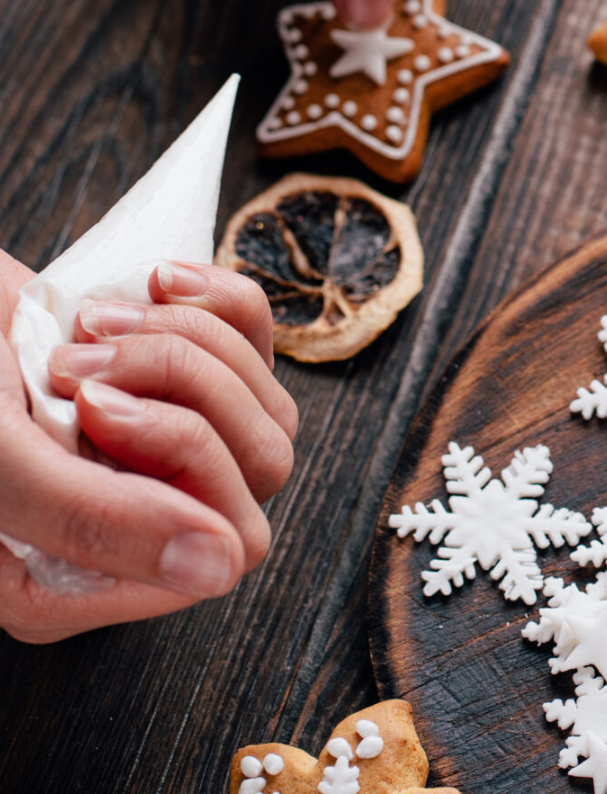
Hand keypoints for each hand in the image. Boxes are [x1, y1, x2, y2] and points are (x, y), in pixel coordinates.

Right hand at [0, 255, 298, 642]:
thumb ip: (96, 521)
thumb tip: (220, 567)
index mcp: (81, 582)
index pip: (227, 546)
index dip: (177, 456)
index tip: (88, 406)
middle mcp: (141, 528)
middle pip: (262, 467)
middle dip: (180, 386)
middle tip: (75, 361)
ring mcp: (171, 457)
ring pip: (270, 408)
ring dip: (183, 341)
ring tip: (89, 324)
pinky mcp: (188, 385)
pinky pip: (261, 342)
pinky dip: (215, 300)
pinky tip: (150, 283)